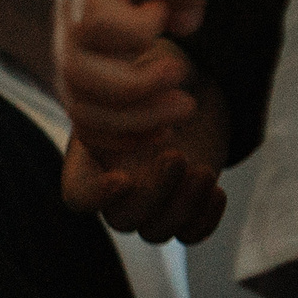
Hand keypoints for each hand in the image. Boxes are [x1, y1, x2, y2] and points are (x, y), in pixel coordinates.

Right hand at [54, 0, 211, 152]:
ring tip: (183, 109)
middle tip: (184, 74)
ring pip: (81, 106)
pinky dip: (120, 138)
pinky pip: (86, 122)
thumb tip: (181, 25)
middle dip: (136, 87)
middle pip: (80, 73)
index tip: (164, 11)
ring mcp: (70, 53)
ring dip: (134, 120)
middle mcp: (68, 23)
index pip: (97, 24)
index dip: (136, 30)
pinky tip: (160, 132)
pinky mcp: (83, 77)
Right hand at [62, 54, 229, 244]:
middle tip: (175, 153)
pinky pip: (189, 235)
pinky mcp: (186, 204)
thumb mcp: (137, 62)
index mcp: (94, 159)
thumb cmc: (154, 67)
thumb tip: (147, 65)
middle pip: (122, 218)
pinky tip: (217, 189)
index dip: (98, 196)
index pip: (79, 197)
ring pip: (155, 232)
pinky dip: (204, 221)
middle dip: (153, 191)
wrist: (188, 83)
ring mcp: (152, 198)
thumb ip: (130, 71)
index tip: (125, 176)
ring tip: (203, 169)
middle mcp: (118, 186)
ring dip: (180, 205)